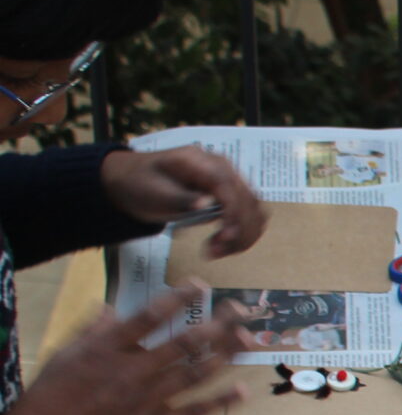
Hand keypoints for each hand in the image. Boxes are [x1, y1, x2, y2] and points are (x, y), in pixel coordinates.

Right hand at [0, 286, 248, 414]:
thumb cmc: (47, 398)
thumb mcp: (63, 355)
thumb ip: (92, 331)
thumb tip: (112, 309)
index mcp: (106, 349)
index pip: (148, 317)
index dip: (177, 298)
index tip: (200, 285)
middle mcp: (130, 372)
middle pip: (183, 344)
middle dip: (216, 325)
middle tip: (240, 310)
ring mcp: (144, 401)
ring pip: (194, 374)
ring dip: (225, 356)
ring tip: (248, 340)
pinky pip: (191, 413)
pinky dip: (219, 403)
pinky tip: (243, 392)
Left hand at [99, 146, 267, 256]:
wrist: (133, 181)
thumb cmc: (140, 183)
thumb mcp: (153, 191)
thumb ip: (181, 198)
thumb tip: (207, 204)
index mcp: (204, 163)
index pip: (230, 188)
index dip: (233, 214)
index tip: (224, 238)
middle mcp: (224, 170)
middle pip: (249, 201)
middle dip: (238, 230)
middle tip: (214, 252)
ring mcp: (230, 184)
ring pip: (255, 212)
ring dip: (243, 236)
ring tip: (216, 251)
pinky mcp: (231, 198)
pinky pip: (249, 218)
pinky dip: (242, 236)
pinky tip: (224, 246)